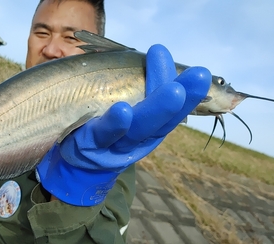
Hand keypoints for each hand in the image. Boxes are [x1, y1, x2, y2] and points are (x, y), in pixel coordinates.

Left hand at [36, 44, 210, 205]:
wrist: (73, 162)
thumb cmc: (103, 127)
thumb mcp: (125, 105)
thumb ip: (142, 85)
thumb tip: (160, 51)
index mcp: (149, 130)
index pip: (172, 113)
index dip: (190, 96)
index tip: (200, 72)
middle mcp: (136, 140)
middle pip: (159, 123)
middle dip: (179, 99)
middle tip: (198, 77)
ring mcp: (113, 146)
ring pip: (136, 130)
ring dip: (154, 110)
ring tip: (171, 91)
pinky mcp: (88, 146)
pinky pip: (101, 135)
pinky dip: (114, 124)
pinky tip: (122, 111)